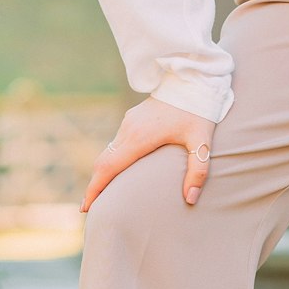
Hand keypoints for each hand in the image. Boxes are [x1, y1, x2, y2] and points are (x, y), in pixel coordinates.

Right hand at [79, 95, 214, 213]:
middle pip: (103, 162)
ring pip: (109, 152)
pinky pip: (117, 144)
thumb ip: (198, 171)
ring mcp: (129, 122)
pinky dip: (112, 161)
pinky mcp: (133, 119)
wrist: (193, 79)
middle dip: (94, 185)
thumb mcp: (202, 142)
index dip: (95, 189)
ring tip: (103, 194)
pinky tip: (119, 171)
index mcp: (139, 137)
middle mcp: (128, 129)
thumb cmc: (198, 111)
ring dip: (103, 172)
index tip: (85, 208)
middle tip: (88, 209)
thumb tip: (190, 199)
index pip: (109, 167)